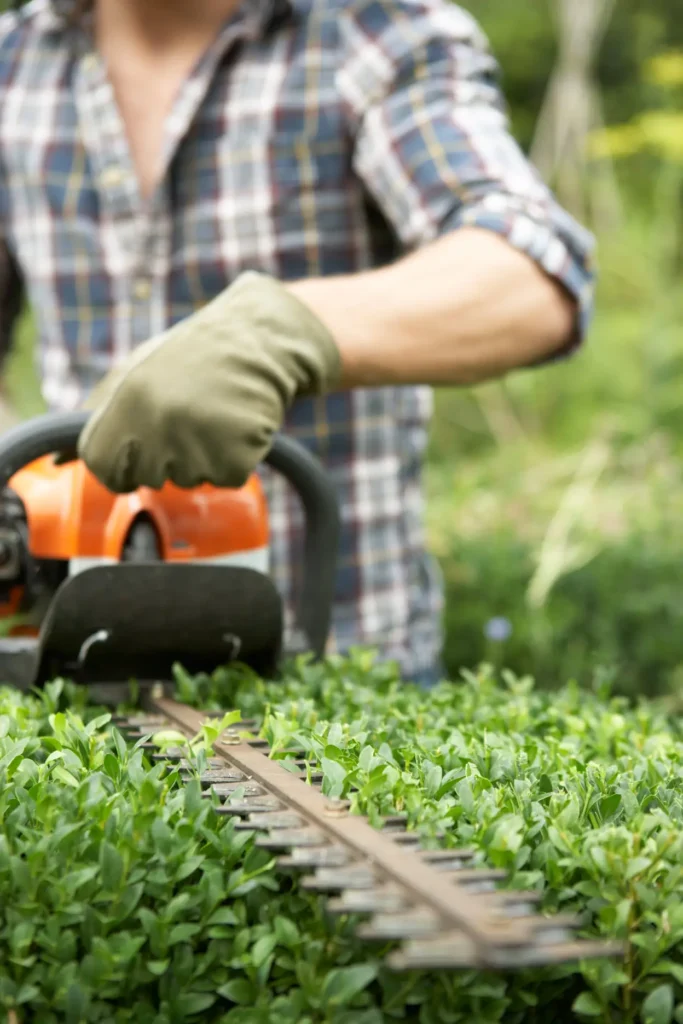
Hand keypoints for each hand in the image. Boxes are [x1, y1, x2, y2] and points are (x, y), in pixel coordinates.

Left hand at [77, 271, 340, 491]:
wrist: (261, 339)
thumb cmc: (196, 355)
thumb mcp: (138, 371)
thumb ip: (97, 413)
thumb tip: (59, 460)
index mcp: (128, 400)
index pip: (104, 467)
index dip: (123, 462)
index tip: (144, 443)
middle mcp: (159, 423)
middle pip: (150, 477)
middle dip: (169, 456)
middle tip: (191, 415)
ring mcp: (198, 442)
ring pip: (190, 480)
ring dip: (205, 455)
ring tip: (217, 413)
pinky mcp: (236, 457)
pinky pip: (227, 478)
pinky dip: (237, 458)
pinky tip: (238, 423)